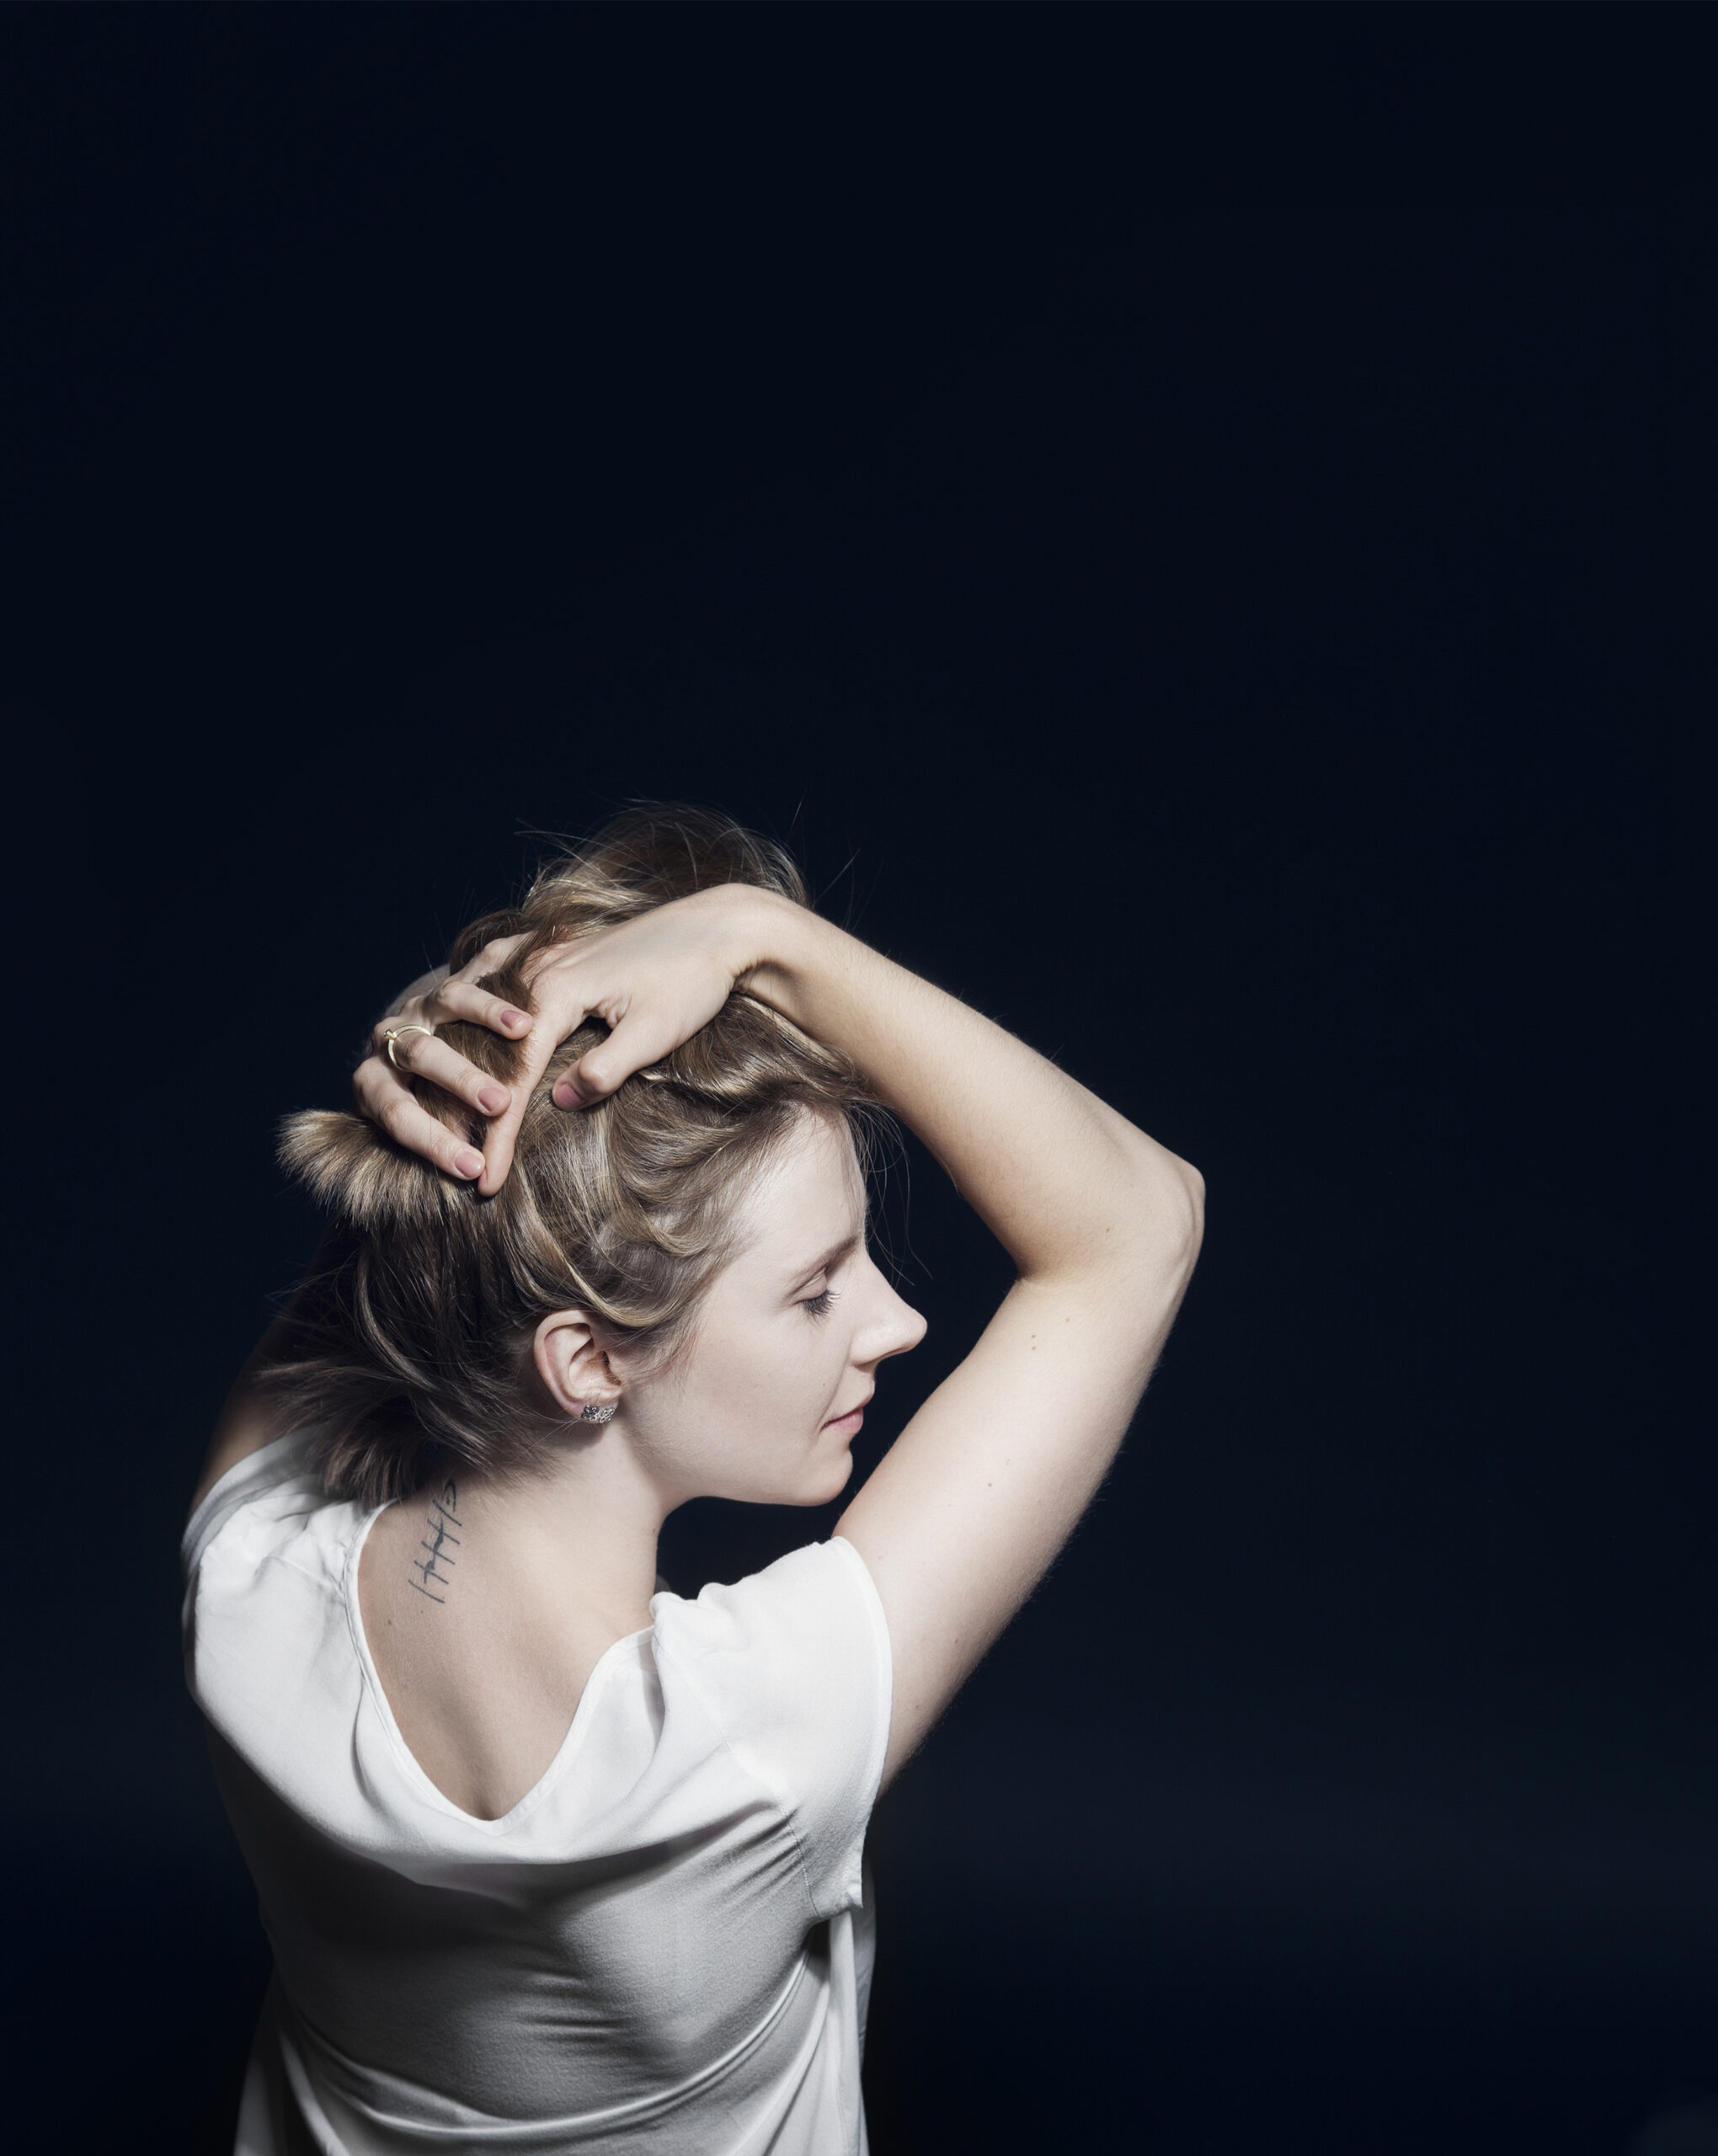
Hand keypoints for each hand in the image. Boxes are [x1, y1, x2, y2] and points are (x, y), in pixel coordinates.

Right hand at [354, 886, 772, 1194]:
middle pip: (492, 1053)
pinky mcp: (559, 961)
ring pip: (495, 1031)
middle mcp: (537, 972)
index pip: (514, 1073)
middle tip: (465, 1168)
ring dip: (479, 1078)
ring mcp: (545, 962)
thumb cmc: (691, 979)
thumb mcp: (652, 1033)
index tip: (488, 1180)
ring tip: (463, 1130)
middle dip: (473, 1113)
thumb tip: (558, 1100)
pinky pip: (511, 1009)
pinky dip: (492, 1044)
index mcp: (554, 991)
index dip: (500, 1133)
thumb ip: (603, 1070)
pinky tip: (480, 1063)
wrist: (717, 926)